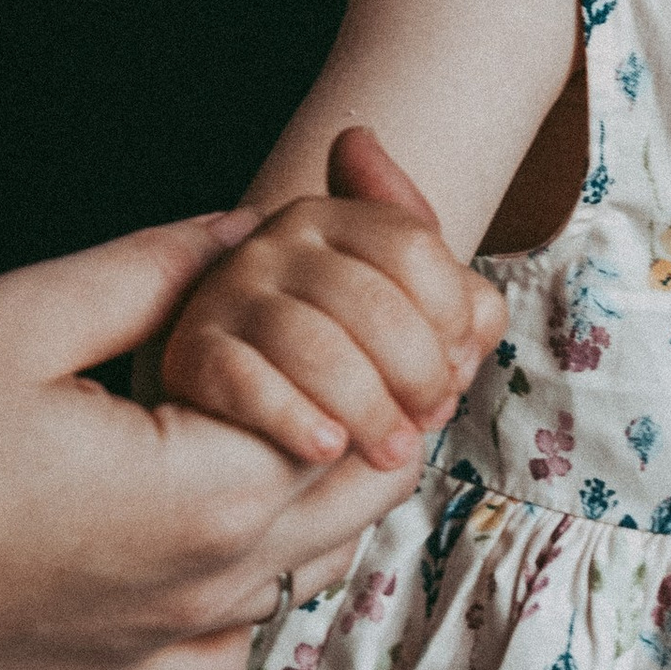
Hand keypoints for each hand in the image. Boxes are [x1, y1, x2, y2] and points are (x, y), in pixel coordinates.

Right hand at [0, 138, 508, 669]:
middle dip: (394, 394)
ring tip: (309, 388)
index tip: (390, 261)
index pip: (371, 407)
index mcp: (209, 498)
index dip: (391, 321)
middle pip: (366, 490)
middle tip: (392, 315)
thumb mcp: (21, 317)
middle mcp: (209, 591)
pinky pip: (235, 628)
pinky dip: (256, 562)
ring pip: (307, 561)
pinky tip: (221, 503)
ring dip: (325, 476)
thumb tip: (251, 228)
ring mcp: (161, 645)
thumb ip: (160, 268)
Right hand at [158, 127, 507, 469]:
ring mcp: (229, 292)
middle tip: (429, 420)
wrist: (238, 398)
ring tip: (390, 452)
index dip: (450, 314)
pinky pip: (246, 382)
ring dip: (368, 410)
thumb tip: (480, 322)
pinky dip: (294, 419)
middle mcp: (276, 241)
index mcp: (333, 217)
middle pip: (371, 302)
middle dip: (417, 373)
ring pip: (315, 346)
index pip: (411, 246)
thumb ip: (460, 307)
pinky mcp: (191, 350)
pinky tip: (326, 448)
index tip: (459, 367)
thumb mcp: (407, 315)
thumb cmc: (344, 350)